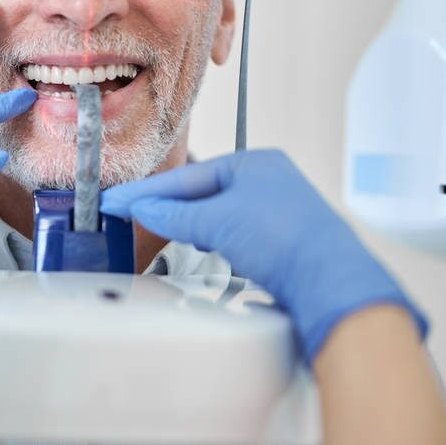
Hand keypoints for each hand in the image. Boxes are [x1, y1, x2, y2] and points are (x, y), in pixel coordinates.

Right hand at [100, 149, 426, 361]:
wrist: (330, 282)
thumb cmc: (282, 238)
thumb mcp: (216, 222)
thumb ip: (173, 215)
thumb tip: (142, 210)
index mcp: (254, 162)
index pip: (188, 175)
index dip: (148, 191)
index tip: (115, 201)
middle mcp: (268, 181)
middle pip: (202, 192)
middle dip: (168, 205)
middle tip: (127, 216)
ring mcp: (277, 212)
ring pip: (218, 214)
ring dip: (190, 225)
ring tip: (159, 232)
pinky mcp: (283, 242)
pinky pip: (235, 234)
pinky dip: (213, 240)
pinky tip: (204, 248)